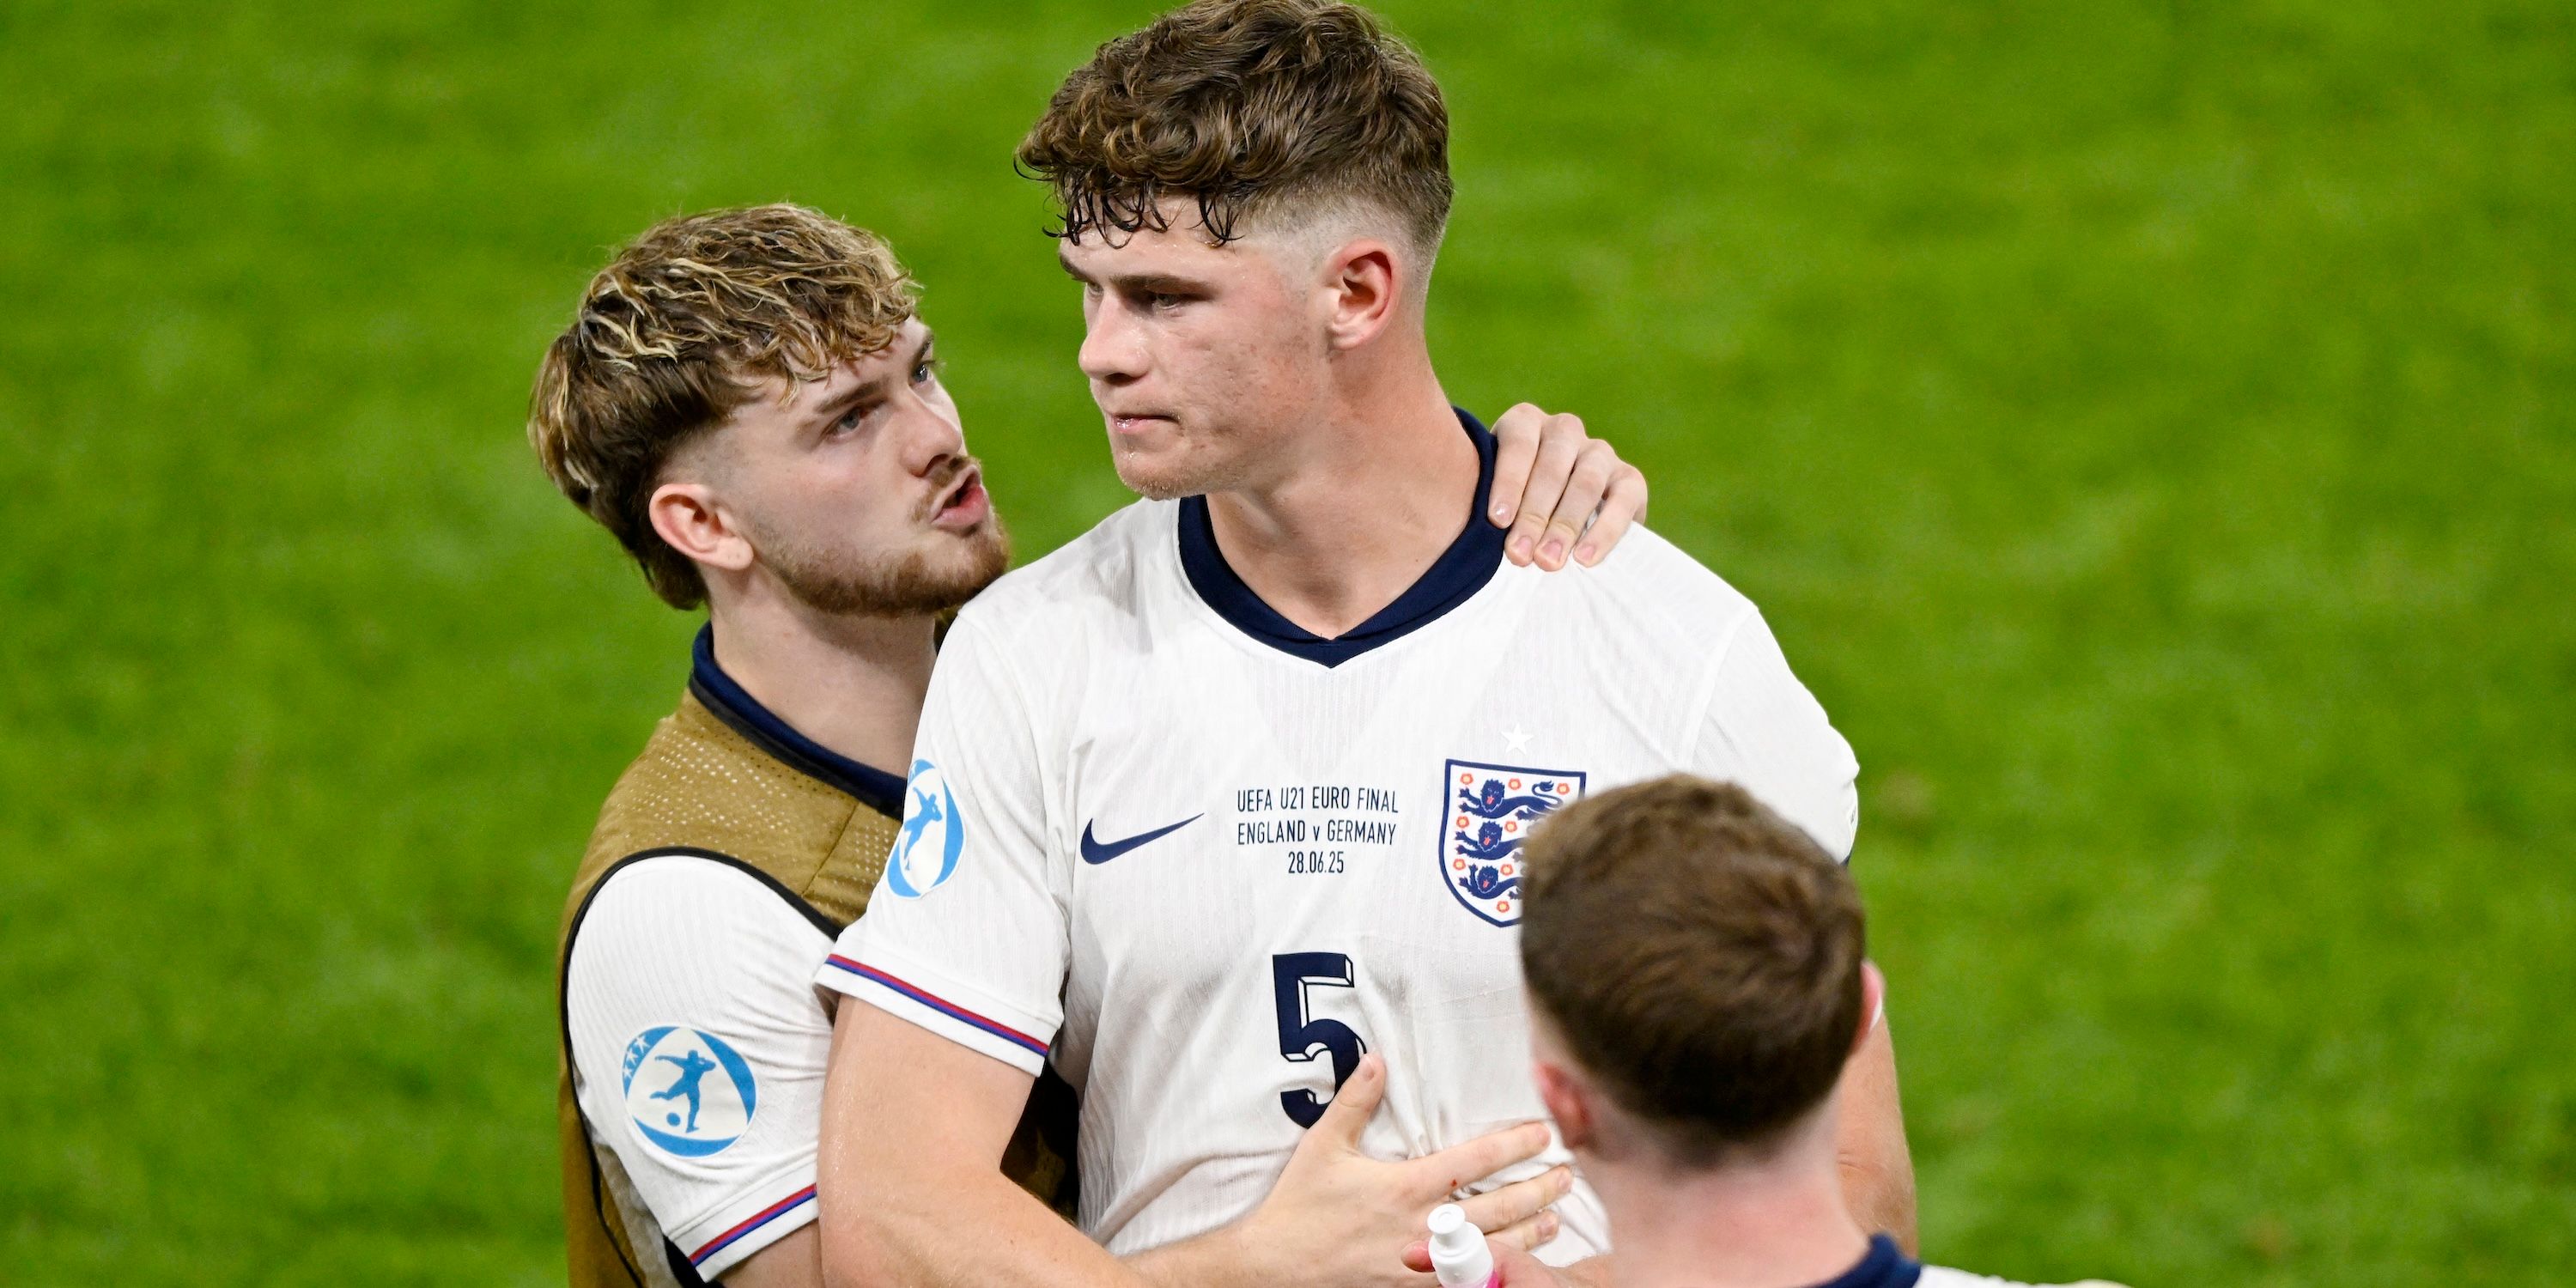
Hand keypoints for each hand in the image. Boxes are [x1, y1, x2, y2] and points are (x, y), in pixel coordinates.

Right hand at [1227, 1054, 1570, 1287]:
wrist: (1278, 1267)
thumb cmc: (1300, 1205)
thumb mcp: (1323, 1145)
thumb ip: (1355, 1101)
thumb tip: (1377, 1058)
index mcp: (1408, 1186)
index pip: (1477, 1161)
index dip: (1515, 1145)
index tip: (1543, 1133)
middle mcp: (1424, 1225)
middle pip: (1500, 1207)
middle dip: (1539, 1190)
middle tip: (1567, 1174)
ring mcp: (1424, 1261)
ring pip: (1493, 1246)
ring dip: (1530, 1231)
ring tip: (1556, 1218)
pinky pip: (1469, 1278)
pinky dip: (1498, 1266)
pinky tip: (1514, 1261)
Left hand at [1487, 403, 1648, 570]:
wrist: (1555, 517)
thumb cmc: (1511, 506)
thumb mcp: (1494, 496)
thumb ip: (1490, 506)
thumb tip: (1477, 536)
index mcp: (1524, 423)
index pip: (1519, 443)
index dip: (1508, 482)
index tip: (1497, 521)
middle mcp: (1564, 431)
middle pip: (1552, 468)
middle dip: (1534, 515)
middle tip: (1519, 555)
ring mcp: (1599, 452)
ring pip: (1586, 482)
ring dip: (1565, 525)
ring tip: (1548, 561)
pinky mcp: (1629, 479)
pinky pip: (1624, 500)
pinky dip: (1605, 531)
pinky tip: (1585, 559)